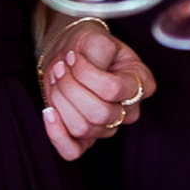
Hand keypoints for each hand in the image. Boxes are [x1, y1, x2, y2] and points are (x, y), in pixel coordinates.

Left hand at [39, 21, 155, 160]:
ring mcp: (108, 127)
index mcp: (141, 83)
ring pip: (83, 128)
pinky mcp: (86, 139)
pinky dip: (57, 134)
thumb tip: (89, 74)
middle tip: (60, 67)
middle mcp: (129, 110)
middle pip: (100, 113)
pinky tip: (48, 112)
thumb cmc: (88, 46)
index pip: (114, 90)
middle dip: (71, 88)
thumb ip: (99, 53)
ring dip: (61, 101)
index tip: (72, 56)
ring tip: (55, 79)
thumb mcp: (97, 38)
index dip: (87, 74)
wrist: (70, 55)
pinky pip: (72, 151)